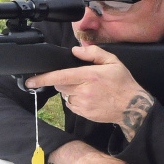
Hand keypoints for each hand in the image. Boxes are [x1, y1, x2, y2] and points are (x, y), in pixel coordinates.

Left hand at [26, 45, 153, 140]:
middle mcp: (83, 91)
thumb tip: (76, 50)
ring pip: (65, 95)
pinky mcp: (83, 113)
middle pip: (59, 85)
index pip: (60, 76)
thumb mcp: (113, 62)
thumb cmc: (123, 83)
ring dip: (70, 91)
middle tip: (78, 78)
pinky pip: (71, 105)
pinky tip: (89, 97)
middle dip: (63, 80)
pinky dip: (75, 100)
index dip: (42, 79)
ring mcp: (83, 104)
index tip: (30, 81)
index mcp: (89, 76)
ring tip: (88, 89)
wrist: (132, 107)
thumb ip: (93, 53)